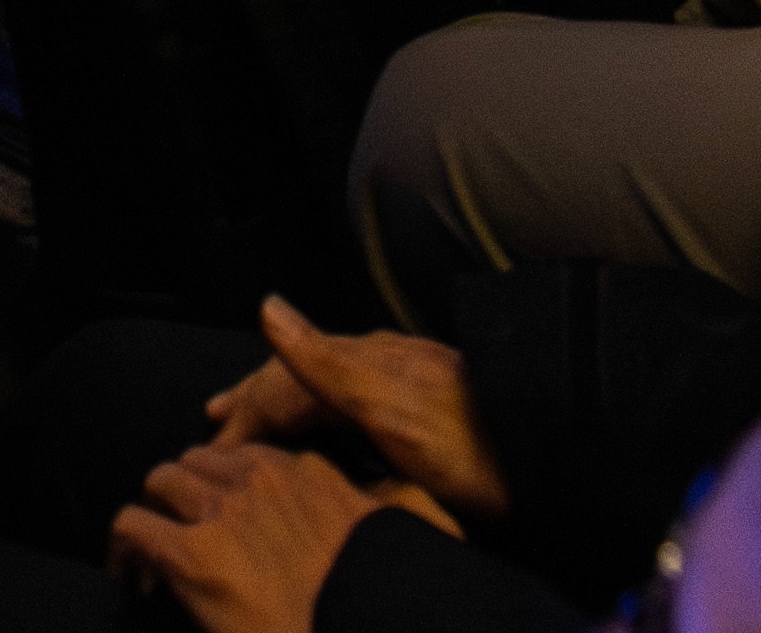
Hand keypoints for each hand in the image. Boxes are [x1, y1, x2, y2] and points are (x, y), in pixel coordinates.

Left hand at [115, 441, 405, 632]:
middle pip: (200, 461)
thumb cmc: (373, 603)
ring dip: (156, 516)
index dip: (232, 487)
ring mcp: (223, 513)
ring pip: (161, 481)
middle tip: (185, 538)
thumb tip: (412, 499)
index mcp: (312, 475)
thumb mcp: (406, 538)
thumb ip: (401, 506)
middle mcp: (263, 481)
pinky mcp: (188, 554)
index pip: (251, 455)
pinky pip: (133, 526)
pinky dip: (125, 550)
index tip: (229, 519)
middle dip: (187, 497)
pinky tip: (135, 578)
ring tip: (153, 559)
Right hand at [198, 304, 498, 520]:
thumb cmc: (476, 447)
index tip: (208, 452)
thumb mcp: (393, 410)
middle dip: (254, 399)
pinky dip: (319, 416)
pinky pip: (349, 404)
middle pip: (298, 380)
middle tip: (214, 418)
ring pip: (323, 392)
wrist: (551, 449)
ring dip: (283, 406)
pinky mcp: (423, 408)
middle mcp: (378, 368)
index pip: (280, 387)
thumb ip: (327, 362)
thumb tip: (267, 307)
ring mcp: (401, 385)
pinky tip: (325, 428)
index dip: (242, 417)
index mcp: (363, 367)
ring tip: (254, 418)